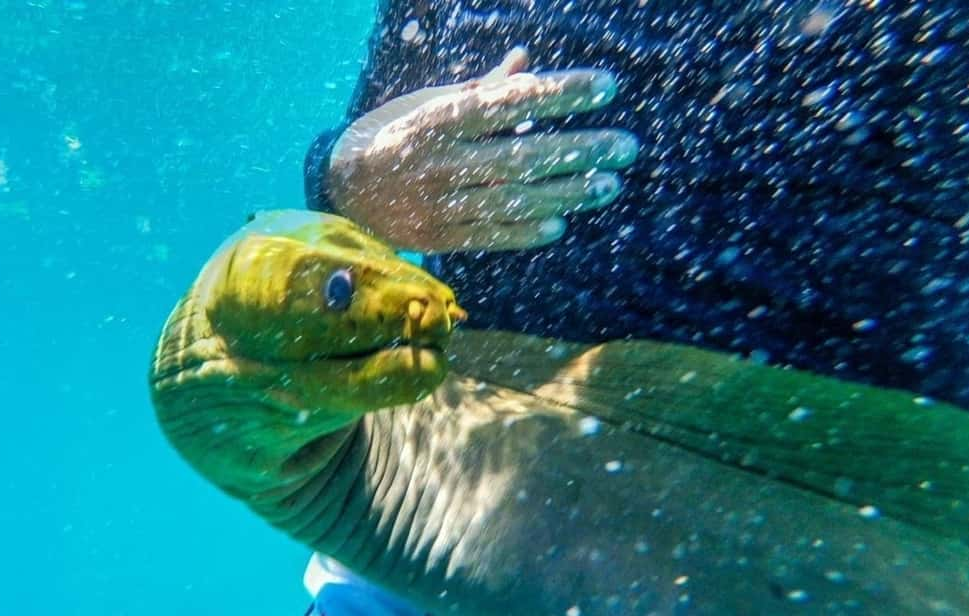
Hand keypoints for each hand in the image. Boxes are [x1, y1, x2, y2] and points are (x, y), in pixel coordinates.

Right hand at [326, 48, 638, 252]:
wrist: (342, 188)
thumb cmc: (395, 133)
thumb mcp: (430, 102)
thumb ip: (480, 89)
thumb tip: (526, 62)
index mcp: (438, 119)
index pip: (509, 103)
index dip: (559, 94)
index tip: (605, 87)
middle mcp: (440, 162)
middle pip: (521, 156)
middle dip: (579, 151)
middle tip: (626, 147)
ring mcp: (439, 203)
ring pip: (513, 199)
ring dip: (567, 193)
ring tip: (608, 184)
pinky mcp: (438, 238)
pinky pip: (490, 235)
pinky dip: (527, 230)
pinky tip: (562, 222)